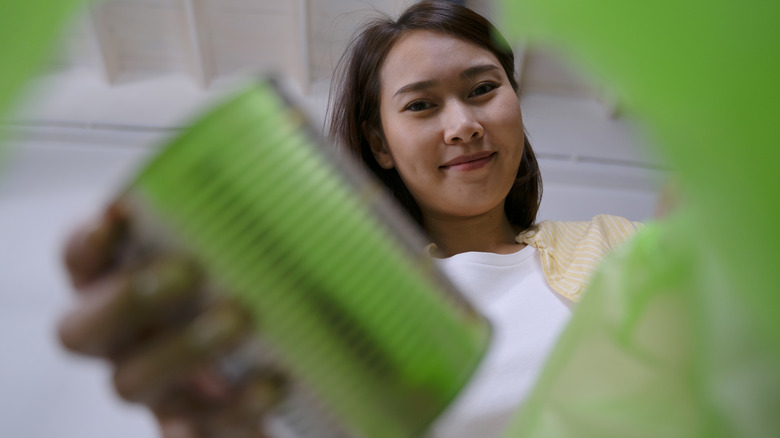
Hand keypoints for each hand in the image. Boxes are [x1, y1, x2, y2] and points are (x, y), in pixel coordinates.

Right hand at [58, 203, 284, 437]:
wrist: (274, 355)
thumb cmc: (243, 279)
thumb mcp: (241, 240)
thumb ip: (243, 206)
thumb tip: (280, 148)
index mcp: (119, 282)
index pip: (79, 259)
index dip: (88, 242)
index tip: (119, 213)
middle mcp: (121, 337)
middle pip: (83, 330)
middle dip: (127, 300)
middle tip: (185, 271)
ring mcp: (152, 384)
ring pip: (133, 382)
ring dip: (182, 352)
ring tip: (239, 319)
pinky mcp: (196, 420)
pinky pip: (199, 429)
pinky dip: (231, 411)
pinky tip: (267, 386)